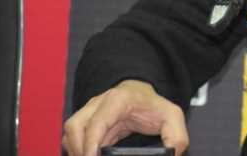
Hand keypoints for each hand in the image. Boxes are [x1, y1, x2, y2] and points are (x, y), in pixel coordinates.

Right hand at [62, 80, 188, 155]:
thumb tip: (172, 154)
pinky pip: (72, 137)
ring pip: (70, 131)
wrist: (142, 96)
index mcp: (118, 100)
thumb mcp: (172, 117)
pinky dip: (76, 149)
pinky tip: (90, 155)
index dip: (91, 142)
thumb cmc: (154, 107)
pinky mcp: (85, 122)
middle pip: (76, 126)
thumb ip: (176, 137)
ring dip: (76, 150)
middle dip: (79, 149)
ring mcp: (88, 112)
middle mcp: (98, 103)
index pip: (97, 121)